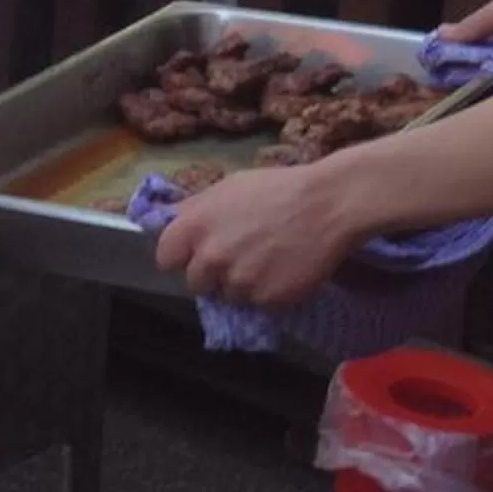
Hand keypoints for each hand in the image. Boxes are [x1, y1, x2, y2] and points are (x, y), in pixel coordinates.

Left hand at [154, 160, 362, 306]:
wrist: (327, 204)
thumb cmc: (277, 188)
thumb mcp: (228, 187)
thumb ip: (195, 208)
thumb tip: (171, 221)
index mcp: (196, 226)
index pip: (166, 257)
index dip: (180, 256)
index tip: (194, 254)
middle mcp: (212, 258)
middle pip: (195, 283)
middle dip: (211, 274)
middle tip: (236, 258)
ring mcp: (239, 282)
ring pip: (228, 296)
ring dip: (240, 285)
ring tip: (265, 262)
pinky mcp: (266, 300)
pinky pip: (257, 304)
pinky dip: (266, 292)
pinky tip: (282, 270)